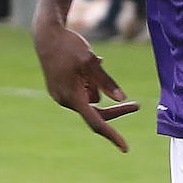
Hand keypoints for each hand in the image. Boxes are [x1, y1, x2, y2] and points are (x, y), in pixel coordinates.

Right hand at [33, 20, 138, 150]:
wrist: (46, 35)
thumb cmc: (69, 46)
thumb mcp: (91, 61)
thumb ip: (106, 81)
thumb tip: (122, 98)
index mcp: (73, 97)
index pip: (97, 122)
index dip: (112, 135)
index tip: (125, 148)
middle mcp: (66, 100)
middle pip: (97, 112)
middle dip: (115, 109)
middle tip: (136, 105)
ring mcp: (61, 96)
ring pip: (91, 99)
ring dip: (98, 86)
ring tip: (95, 62)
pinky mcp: (60, 89)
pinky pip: (82, 92)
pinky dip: (90, 83)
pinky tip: (87, 65)